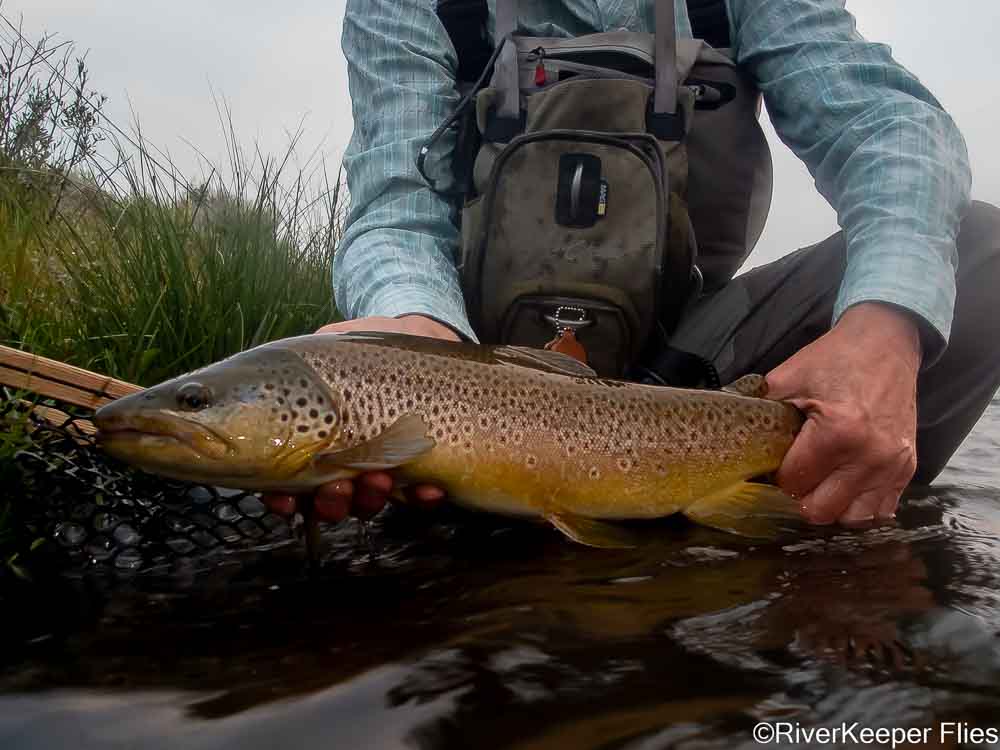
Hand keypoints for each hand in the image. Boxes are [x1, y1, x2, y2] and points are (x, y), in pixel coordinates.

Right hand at [262, 314, 454, 521]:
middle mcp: (342, 464)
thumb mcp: (326, 347)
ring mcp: (380, 469)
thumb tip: (276, 376)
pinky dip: (423, 498)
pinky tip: (429, 488)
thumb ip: (302, 365)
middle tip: (337, 485)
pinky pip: (420, 497)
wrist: (419, 335)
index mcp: (310, 443)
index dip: (280, 500)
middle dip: (330, 503)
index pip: (286, 484)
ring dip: (370, 499)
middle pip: (328, 502)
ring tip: (379, 478)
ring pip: (368, 502)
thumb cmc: (365, 346)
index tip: (285, 499)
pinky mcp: (419, 468)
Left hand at [766, 302, 921, 525]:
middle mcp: (869, 455)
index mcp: (838, 432)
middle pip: (820, 509)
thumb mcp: (789, 377)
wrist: (886, 342)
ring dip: (830, 506)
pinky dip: (859, 505)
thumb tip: (728, 434)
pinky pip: (882, 509)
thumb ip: (757, 408)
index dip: (776, 477)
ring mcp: (892, 465)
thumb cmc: (835, 358)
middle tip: (791, 478)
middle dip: (798, 498)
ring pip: (852, 518)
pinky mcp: (907, 467)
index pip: (794, 482)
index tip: (771, 466)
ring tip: (818, 485)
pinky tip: (844, 487)